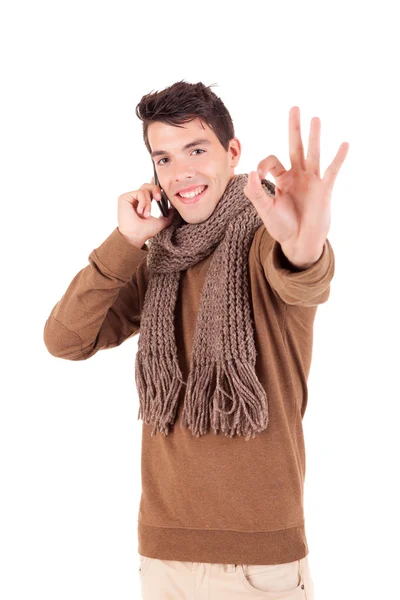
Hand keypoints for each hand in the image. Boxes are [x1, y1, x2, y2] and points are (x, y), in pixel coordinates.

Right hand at [117, 177, 173, 246]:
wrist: (135, 236)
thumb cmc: (145, 231)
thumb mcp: (161, 222)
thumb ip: (169, 215)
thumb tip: (174, 208)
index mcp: (143, 203)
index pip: (149, 189)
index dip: (154, 184)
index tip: (158, 182)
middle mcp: (136, 199)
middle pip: (148, 185)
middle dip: (155, 190)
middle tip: (159, 199)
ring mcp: (130, 198)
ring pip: (144, 189)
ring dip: (148, 203)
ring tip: (146, 214)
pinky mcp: (124, 197)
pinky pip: (139, 193)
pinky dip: (143, 202)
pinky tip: (140, 212)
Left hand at [243, 106, 348, 267]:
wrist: (299, 243)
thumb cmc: (282, 227)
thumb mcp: (265, 210)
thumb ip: (255, 192)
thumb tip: (251, 173)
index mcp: (281, 179)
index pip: (271, 161)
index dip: (262, 165)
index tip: (258, 176)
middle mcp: (297, 175)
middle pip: (295, 146)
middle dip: (294, 128)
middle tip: (294, 108)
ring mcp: (312, 180)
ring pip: (313, 153)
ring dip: (314, 136)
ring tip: (315, 119)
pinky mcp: (324, 189)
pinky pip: (332, 170)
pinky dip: (338, 158)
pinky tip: (344, 144)